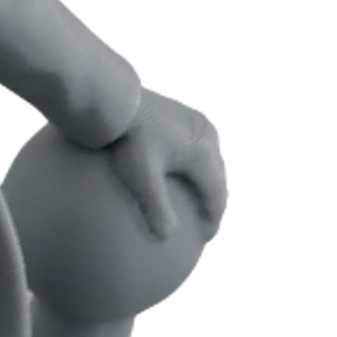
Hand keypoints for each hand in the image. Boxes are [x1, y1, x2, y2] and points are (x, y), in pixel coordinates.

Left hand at [104, 88, 227, 241]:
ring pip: (212, 159)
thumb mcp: (141, 178)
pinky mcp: (187, 112)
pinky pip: (199, 144)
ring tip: (197, 197)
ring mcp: (199, 121)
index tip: (206, 238)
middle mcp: (208, 136)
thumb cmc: (128, 139)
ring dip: (208, 181)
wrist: (116, 98)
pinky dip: (197, 163)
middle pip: (220, 177)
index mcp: (203, 154)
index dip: (213, 220)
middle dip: (215, 201)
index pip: (217, 196)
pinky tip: (181, 168)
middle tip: (206, 221)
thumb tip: (165, 237)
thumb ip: (156, 208)